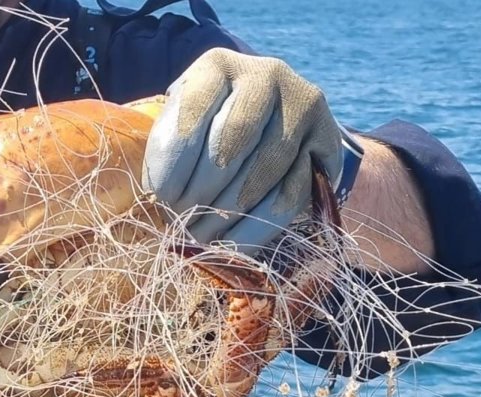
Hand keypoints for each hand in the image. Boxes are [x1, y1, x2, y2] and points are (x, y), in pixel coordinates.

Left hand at [143, 49, 343, 249]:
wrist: (263, 125)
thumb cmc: (201, 131)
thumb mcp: (177, 125)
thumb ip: (165, 151)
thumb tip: (152, 206)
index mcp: (217, 66)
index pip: (195, 109)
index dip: (174, 161)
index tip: (159, 197)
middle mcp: (266, 76)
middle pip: (232, 143)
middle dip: (200, 193)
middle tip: (179, 222)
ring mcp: (303, 107)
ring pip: (265, 171)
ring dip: (226, 215)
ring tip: (199, 238)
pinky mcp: (328, 142)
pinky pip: (294, 194)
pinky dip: (257, 228)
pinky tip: (230, 247)